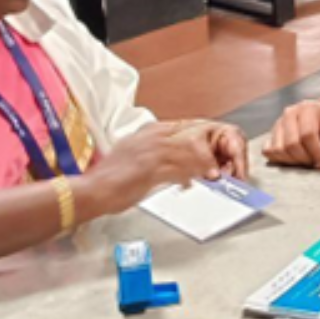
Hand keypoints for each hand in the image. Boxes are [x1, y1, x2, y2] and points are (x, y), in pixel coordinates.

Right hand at [82, 120, 244, 214]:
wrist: (92, 191)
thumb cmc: (113, 180)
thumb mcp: (139, 156)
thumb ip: (162, 154)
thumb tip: (187, 164)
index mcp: (152, 129)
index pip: (192, 126)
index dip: (211, 141)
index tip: (220, 157)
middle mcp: (155, 134)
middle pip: (199, 131)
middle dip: (217, 149)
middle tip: (227, 167)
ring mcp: (153, 147)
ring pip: (194, 148)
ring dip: (210, 163)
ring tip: (218, 177)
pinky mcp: (151, 165)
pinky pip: (183, 166)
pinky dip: (197, 173)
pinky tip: (204, 181)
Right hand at [262, 99, 319, 170]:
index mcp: (308, 108)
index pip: (308, 135)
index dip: (317, 153)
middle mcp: (290, 113)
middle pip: (292, 144)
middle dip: (306, 159)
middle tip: (317, 164)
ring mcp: (278, 122)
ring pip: (279, 149)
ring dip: (294, 161)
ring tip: (307, 161)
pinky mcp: (272, 133)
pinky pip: (269, 151)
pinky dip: (280, 159)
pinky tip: (295, 160)